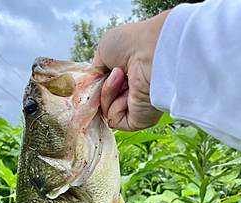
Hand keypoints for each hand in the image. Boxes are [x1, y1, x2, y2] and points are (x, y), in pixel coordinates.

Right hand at [92, 10, 170, 131]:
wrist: (151, 50)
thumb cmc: (133, 43)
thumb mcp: (104, 50)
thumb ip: (94, 72)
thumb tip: (88, 87)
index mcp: (126, 78)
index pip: (103, 91)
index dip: (96, 87)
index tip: (94, 78)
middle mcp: (131, 94)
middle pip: (102, 102)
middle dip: (102, 88)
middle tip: (113, 72)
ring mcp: (134, 108)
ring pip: (106, 112)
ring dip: (108, 94)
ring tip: (120, 76)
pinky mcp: (137, 121)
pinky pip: (114, 121)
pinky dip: (115, 107)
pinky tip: (127, 93)